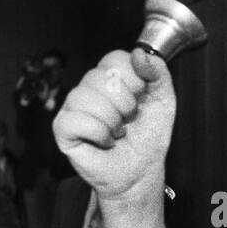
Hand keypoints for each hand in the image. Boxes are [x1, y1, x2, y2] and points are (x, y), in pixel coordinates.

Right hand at [52, 48, 174, 202]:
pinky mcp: (63, 128)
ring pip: (86, 97)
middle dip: (125, 104)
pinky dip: (98, 133)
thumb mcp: (163, 101)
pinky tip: (105, 141)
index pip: (115, 59)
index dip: (134, 79)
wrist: (141, 173)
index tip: (140, 97)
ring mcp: (73, 107)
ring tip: (117, 131)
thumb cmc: (147, 139)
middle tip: (128, 120)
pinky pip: (75, 120)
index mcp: (111, 77)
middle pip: (101, 76)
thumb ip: (158, 72)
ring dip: (112, 120)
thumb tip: (140, 54)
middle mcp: (89, 88)